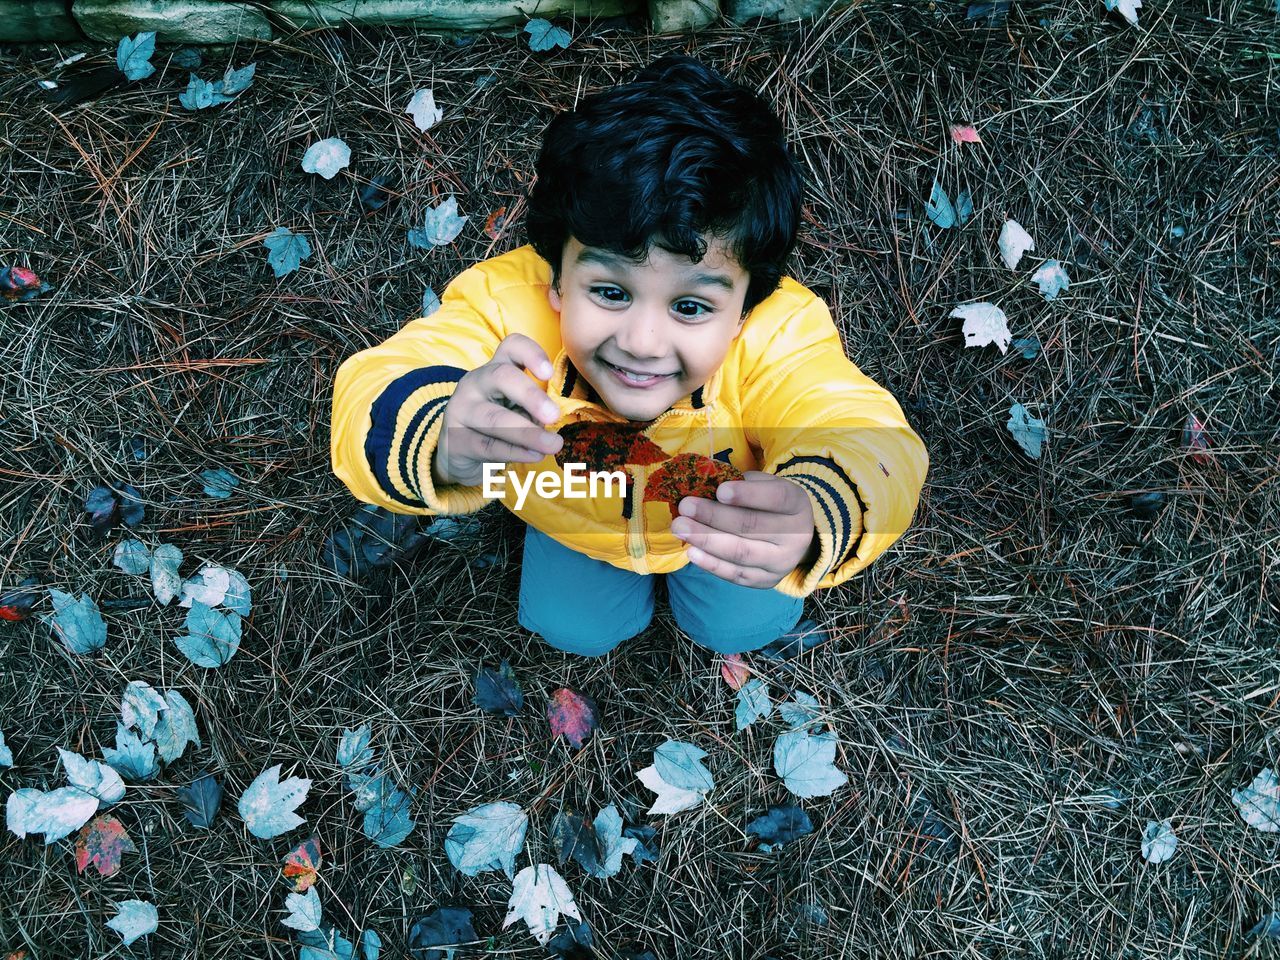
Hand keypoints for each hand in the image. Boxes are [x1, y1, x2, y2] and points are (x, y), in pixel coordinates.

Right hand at [433, 333, 563, 487]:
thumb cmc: (497, 423)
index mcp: (496, 368)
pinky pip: (489, 446)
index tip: (548, 374)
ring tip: (553, 445)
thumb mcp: (517, 408)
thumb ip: (534, 409)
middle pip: (502, 377)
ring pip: (495, 418)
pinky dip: (515, 452)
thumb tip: (551, 421)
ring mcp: (461, 409)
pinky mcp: (455, 439)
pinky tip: (534, 456)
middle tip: (554, 415)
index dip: (531, 354)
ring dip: (527, 433)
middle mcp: (476, 382)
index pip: (511, 346)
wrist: (458, 452)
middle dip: (531, 396)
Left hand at [669, 471, 818, 588]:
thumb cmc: (770, 504)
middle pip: (752, 526)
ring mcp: (782, 562)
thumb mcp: (765, 485)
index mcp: (797, 504)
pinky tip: (692, 551)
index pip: (776, 498)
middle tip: (685, 506)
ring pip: (742, 553)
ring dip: (707, 540)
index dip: (748, 495)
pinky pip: (736, 575)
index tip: (719, 491)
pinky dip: (711, 564)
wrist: (793, 538)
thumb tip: (704, 484)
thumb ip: (741, 483)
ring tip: (681, 527)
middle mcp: (796, 536)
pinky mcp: (766, 581)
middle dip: (714, 515)